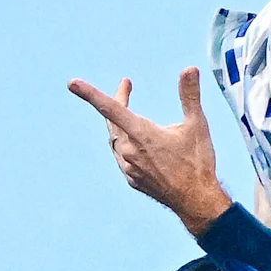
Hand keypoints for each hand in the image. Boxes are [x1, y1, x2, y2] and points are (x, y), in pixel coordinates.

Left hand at [69, 70, 230, 230]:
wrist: (196, 201)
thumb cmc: (197, 162)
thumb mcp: (197, 125)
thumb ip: (190, 95)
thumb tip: (189, 69)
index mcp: (142, 134)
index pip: (111, 108)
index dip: (90, 94)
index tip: (73, 83)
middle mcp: (129, 151)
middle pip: (114, 120)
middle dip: (119, 100)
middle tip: (126, 86)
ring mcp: (128, 167)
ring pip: (116, 139)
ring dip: (120, 123)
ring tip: (127, 109)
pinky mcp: (132, 180)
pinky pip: (121, 156)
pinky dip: (125, 144)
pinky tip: (135, 143)